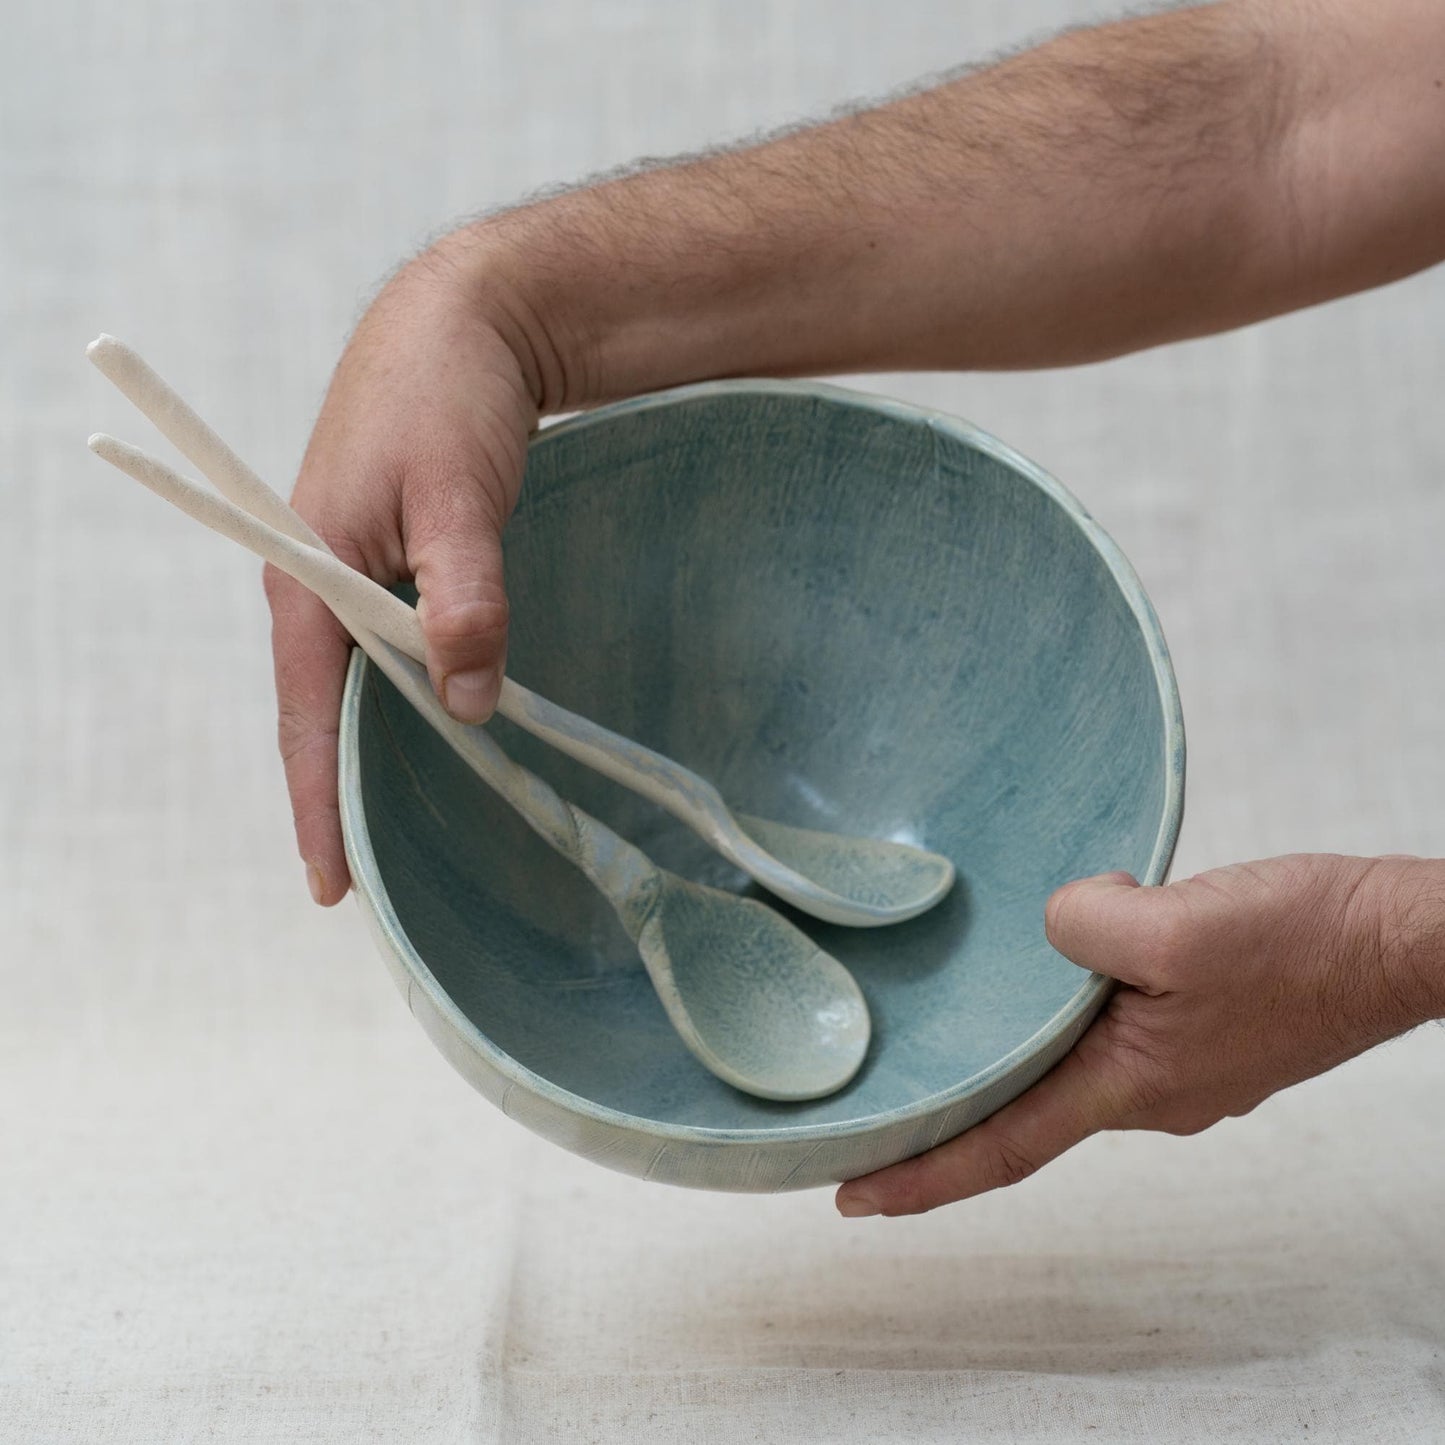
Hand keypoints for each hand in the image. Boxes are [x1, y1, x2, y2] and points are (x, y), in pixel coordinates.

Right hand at [264, 243, 542, 904]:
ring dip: (378, 746)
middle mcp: (315, 583)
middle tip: (367, 879)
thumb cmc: (448, 395)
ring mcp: (349, 571)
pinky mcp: (387, 558)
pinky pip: (388, 648)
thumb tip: (469, 705)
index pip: (307, 717)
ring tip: (399, 826)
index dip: (318, 803)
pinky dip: (409, 694)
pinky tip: (436, 728)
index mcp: (307, 576)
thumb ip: (464, 599)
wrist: (466, 319)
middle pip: (325, 710)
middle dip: (340, 791)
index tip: (331, 887)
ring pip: (359, 681)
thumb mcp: (459, 496)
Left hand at [836, 853, 1443, 1216]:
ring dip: (1009, 1050)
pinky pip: (1109, 1026)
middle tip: (873, 1101)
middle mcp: (1148, 1093)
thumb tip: (1053, 922)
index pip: (1002, 1147)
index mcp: (1131, 1086)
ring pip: (1068, 1062)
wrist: (1401, 940)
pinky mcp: (1202, 1030)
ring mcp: (1179, 1067)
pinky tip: (1049, 964)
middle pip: (1024, 1111)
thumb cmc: (1306, 943)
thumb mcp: (1179, 926)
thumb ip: (1085, 928)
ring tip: (948, 1018)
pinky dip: (1063, 1010)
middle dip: (949, 1112)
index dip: (921, 1175)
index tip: (850, 1194)